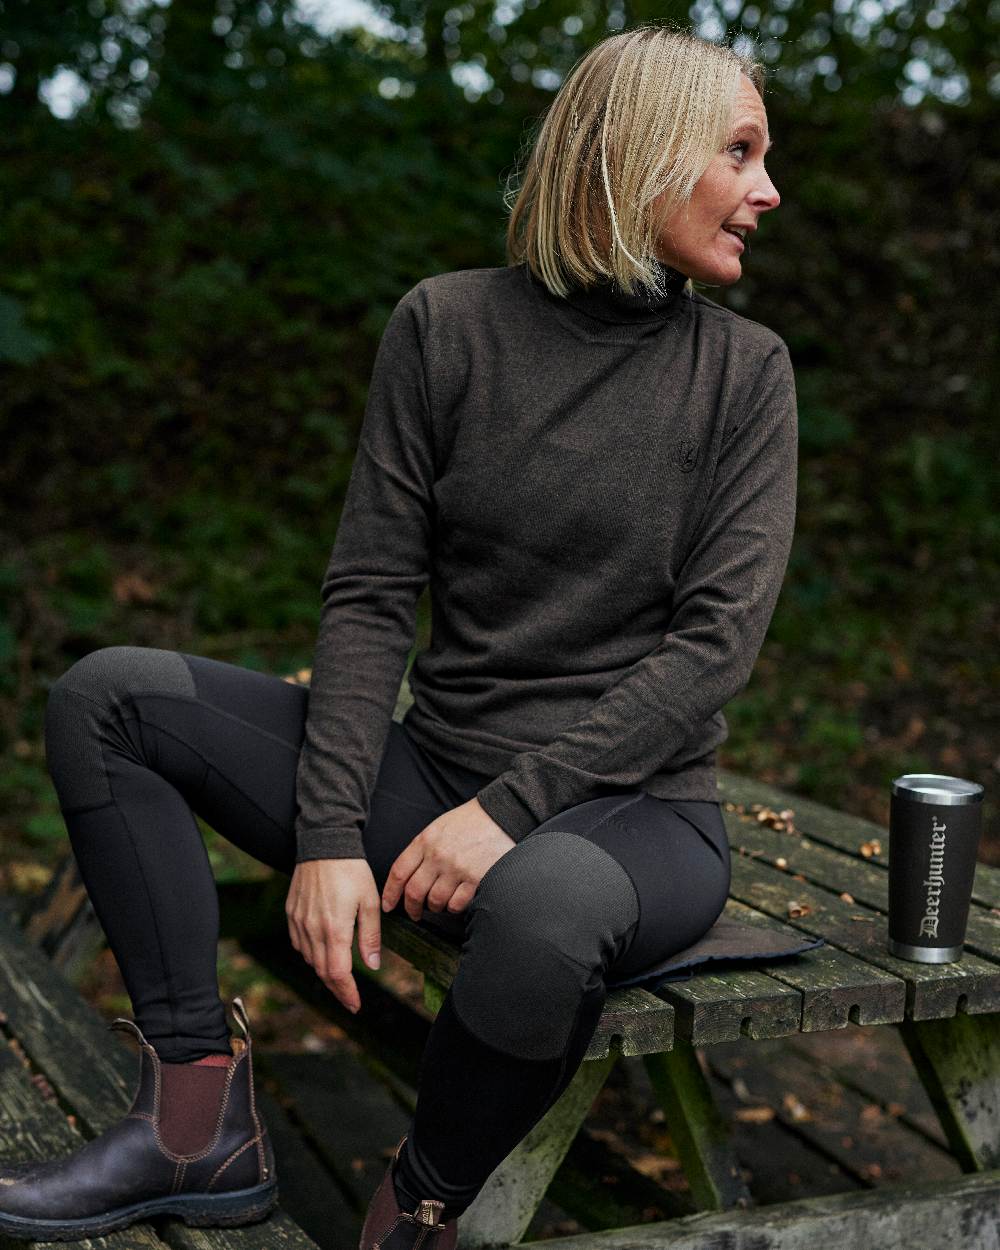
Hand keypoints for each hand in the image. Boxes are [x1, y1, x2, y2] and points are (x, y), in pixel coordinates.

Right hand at [286, 858, 380, 1013]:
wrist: (324, 843)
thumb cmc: (351, 870)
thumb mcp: (370, 901)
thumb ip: (370, 936)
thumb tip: (372, 965)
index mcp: (335, 929)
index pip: (338, 973)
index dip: (347, 993)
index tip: (356, 1005)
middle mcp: (313, 930)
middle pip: (322, 971)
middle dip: (338, 989)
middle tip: (350, 999)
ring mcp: (299, 922)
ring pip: (310, 959)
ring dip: (325, 972)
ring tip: (340, 978)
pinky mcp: (291, 913)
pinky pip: (299, 944)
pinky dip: (311, 954)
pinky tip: (322, 953)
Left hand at [381, 797, 514, 921]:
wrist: (502, 813)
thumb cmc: (470, 821)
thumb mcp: (439, 826)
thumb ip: (423, 848)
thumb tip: (408, 876)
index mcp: (425, 840)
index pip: (399, 872)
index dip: (390, 893)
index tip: (388, 905)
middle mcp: (438, 855)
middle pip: (414, 892)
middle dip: (411, 908)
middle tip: (414, 914)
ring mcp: (457, 868)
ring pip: (435, 901)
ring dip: (435, 907)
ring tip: (439, 904)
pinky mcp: (476, 878)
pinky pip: (456, 904)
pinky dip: (453, 907)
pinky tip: (456, 901)